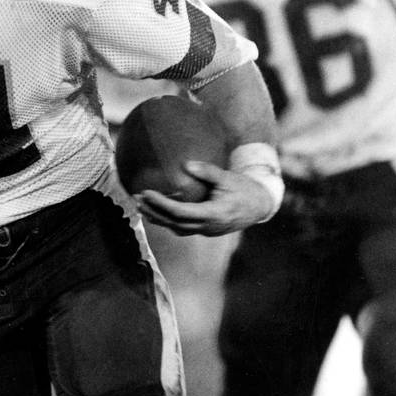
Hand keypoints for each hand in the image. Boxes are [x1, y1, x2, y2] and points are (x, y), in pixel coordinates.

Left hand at [134, 160, 276, 236]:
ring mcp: (207, 231)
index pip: (180, 212)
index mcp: (213, 214)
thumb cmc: (244, 188)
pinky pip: (184, 228)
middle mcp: (208, 227)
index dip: (161, 204)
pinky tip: (158, 212)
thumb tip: (185, 164)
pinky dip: (169, 221)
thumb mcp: (228, 177)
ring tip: (141, 206)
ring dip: (158, 218)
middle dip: (153, 212)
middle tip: (136, 199)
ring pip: (177, 228)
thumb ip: (208, 171)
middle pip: (174, 223)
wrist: (259, 205)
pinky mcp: (207, 230)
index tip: (146, 193)